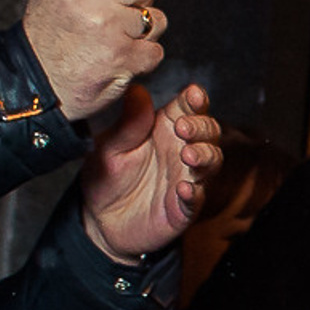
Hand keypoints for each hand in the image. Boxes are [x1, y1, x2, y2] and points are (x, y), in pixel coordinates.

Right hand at [22, 0, 164, 117]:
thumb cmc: (51, 36)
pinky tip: (117, 58)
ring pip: (156, 17)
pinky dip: (143, 57)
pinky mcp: (124, 57)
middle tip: (118, 13)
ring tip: (113, 38)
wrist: (37, 85)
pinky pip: (156, 48)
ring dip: (143, 31)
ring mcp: (107, 27)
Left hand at [79, 83, 220, 261]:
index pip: (187, 109)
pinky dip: (194, 193)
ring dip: (205, 155)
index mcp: (164, 130)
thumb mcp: (110, 147)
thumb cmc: (107, 176)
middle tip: (183, 128)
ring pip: (212, 162)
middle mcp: (181, 151)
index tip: (193, 94)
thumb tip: (136, 90)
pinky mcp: (183, 208)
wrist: (98, 219)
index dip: (194, 100)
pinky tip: (184, 188)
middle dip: (202, 127)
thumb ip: (127, 123)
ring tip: (188, 154)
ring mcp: (186, 179)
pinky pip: (196, 199)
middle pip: (208, 132)